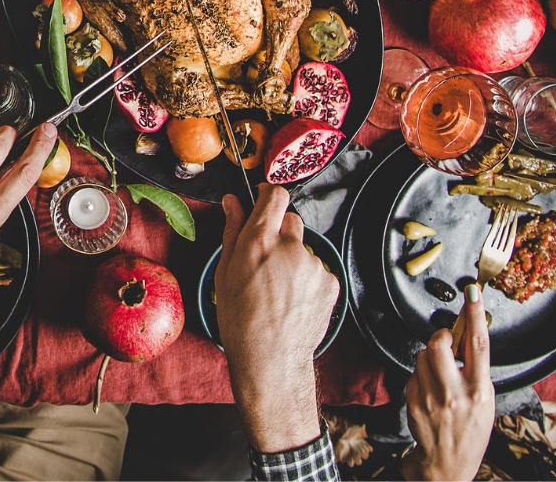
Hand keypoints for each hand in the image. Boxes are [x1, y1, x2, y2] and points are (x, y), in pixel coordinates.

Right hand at [215, 184, 335, 454]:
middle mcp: (290, 248)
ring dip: (293, 258)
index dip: (268, 196)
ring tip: (278, 288)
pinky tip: (293, 299)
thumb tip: (232, 202)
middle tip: (265, 258)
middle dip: (279, 232)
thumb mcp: (225, 272)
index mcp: (260, 241)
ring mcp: (313, 265)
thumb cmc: (241, 319)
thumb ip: (232, 231)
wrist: (270, 358)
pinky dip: (306, 278)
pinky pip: (317, 269)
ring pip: (304, 247)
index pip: (275, 196)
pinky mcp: (330, 282)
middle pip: (291, 220)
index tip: (264, 201)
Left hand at [403, 285, 492, 480]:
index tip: (474, 293)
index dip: (476, 315)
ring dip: (427, 359)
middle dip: (438, 338)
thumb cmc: (469, 430)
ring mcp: (433, 400)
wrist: (448, 465)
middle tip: (443, 342)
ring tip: (437, 378)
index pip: (479, 345)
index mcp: (480, 390)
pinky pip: (412, 375)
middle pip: (439, 345)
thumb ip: (474, 371)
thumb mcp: (483, 402)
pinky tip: (427, 395)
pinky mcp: (413, 404)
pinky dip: (418, 378)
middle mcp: (457, 394)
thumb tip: (462, 338)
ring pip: (421, 357)